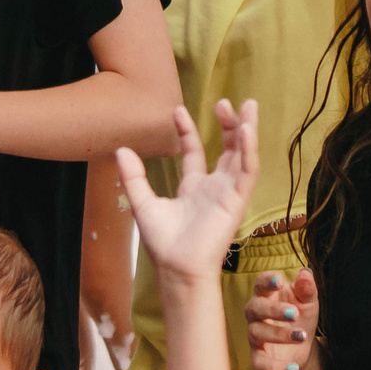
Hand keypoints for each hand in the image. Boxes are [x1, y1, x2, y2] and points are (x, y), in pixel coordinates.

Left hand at [121, 100, 258, 277]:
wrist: (177, 267)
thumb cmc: (164, 243)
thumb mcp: (144, 203)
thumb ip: (134, 177)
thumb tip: (121, 149)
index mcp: (194, 188)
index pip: (195, 152)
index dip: (187, 130)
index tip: (177, 110)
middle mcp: (214, 187)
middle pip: (228, 149)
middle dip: (228, 125)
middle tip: (225, 102)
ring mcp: (228, 192)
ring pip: (243, 155)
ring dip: (247, 130)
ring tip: (248, 106)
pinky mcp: (238, 199)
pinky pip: (248, 170)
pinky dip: (249, 149)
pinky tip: (246, 129)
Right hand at [245, 268, 319, 369]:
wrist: (304, 346)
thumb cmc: (301, 315)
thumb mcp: (308, 302)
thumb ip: (307, 288)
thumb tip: (306, 273)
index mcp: (267, 295)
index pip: (260, 283)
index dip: (267, 281)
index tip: (280, 281)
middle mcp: (256, 314)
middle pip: (254, 308)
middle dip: (273, 310)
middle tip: (294, 313)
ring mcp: (255, 335)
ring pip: (256, 332)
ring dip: (279, 334)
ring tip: (301, 336)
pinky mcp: (258, 356)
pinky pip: (260, 363)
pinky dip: (275, 367)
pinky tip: (293, 366)